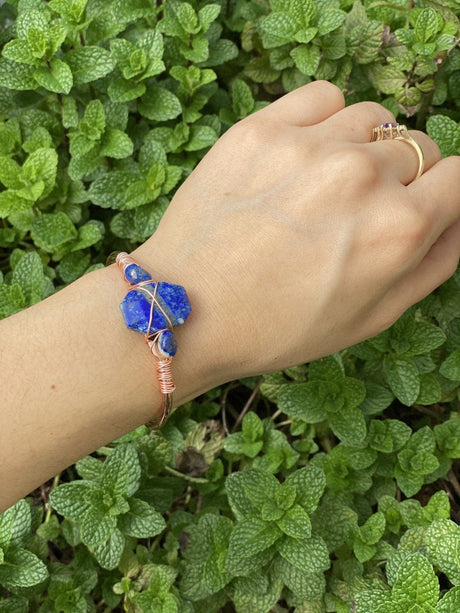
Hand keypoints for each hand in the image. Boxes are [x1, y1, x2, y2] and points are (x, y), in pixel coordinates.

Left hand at [132, 80, 459, 396]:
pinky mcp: (262, 128)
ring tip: (324, 186)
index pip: (458, 177)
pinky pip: (323, 98)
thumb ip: (432, 263)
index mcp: (399, 229)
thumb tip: (455, 218)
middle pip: (415, 149)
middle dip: (398, 179)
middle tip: (354, 213)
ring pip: (372, 119)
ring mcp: (310, 146)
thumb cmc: (278, 327)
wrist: (189, 308)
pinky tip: (303, 155)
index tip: (416, 207)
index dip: (439, 196)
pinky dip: (324, 120)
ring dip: (362, 147)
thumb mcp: (372, 318)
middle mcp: (363, 177)